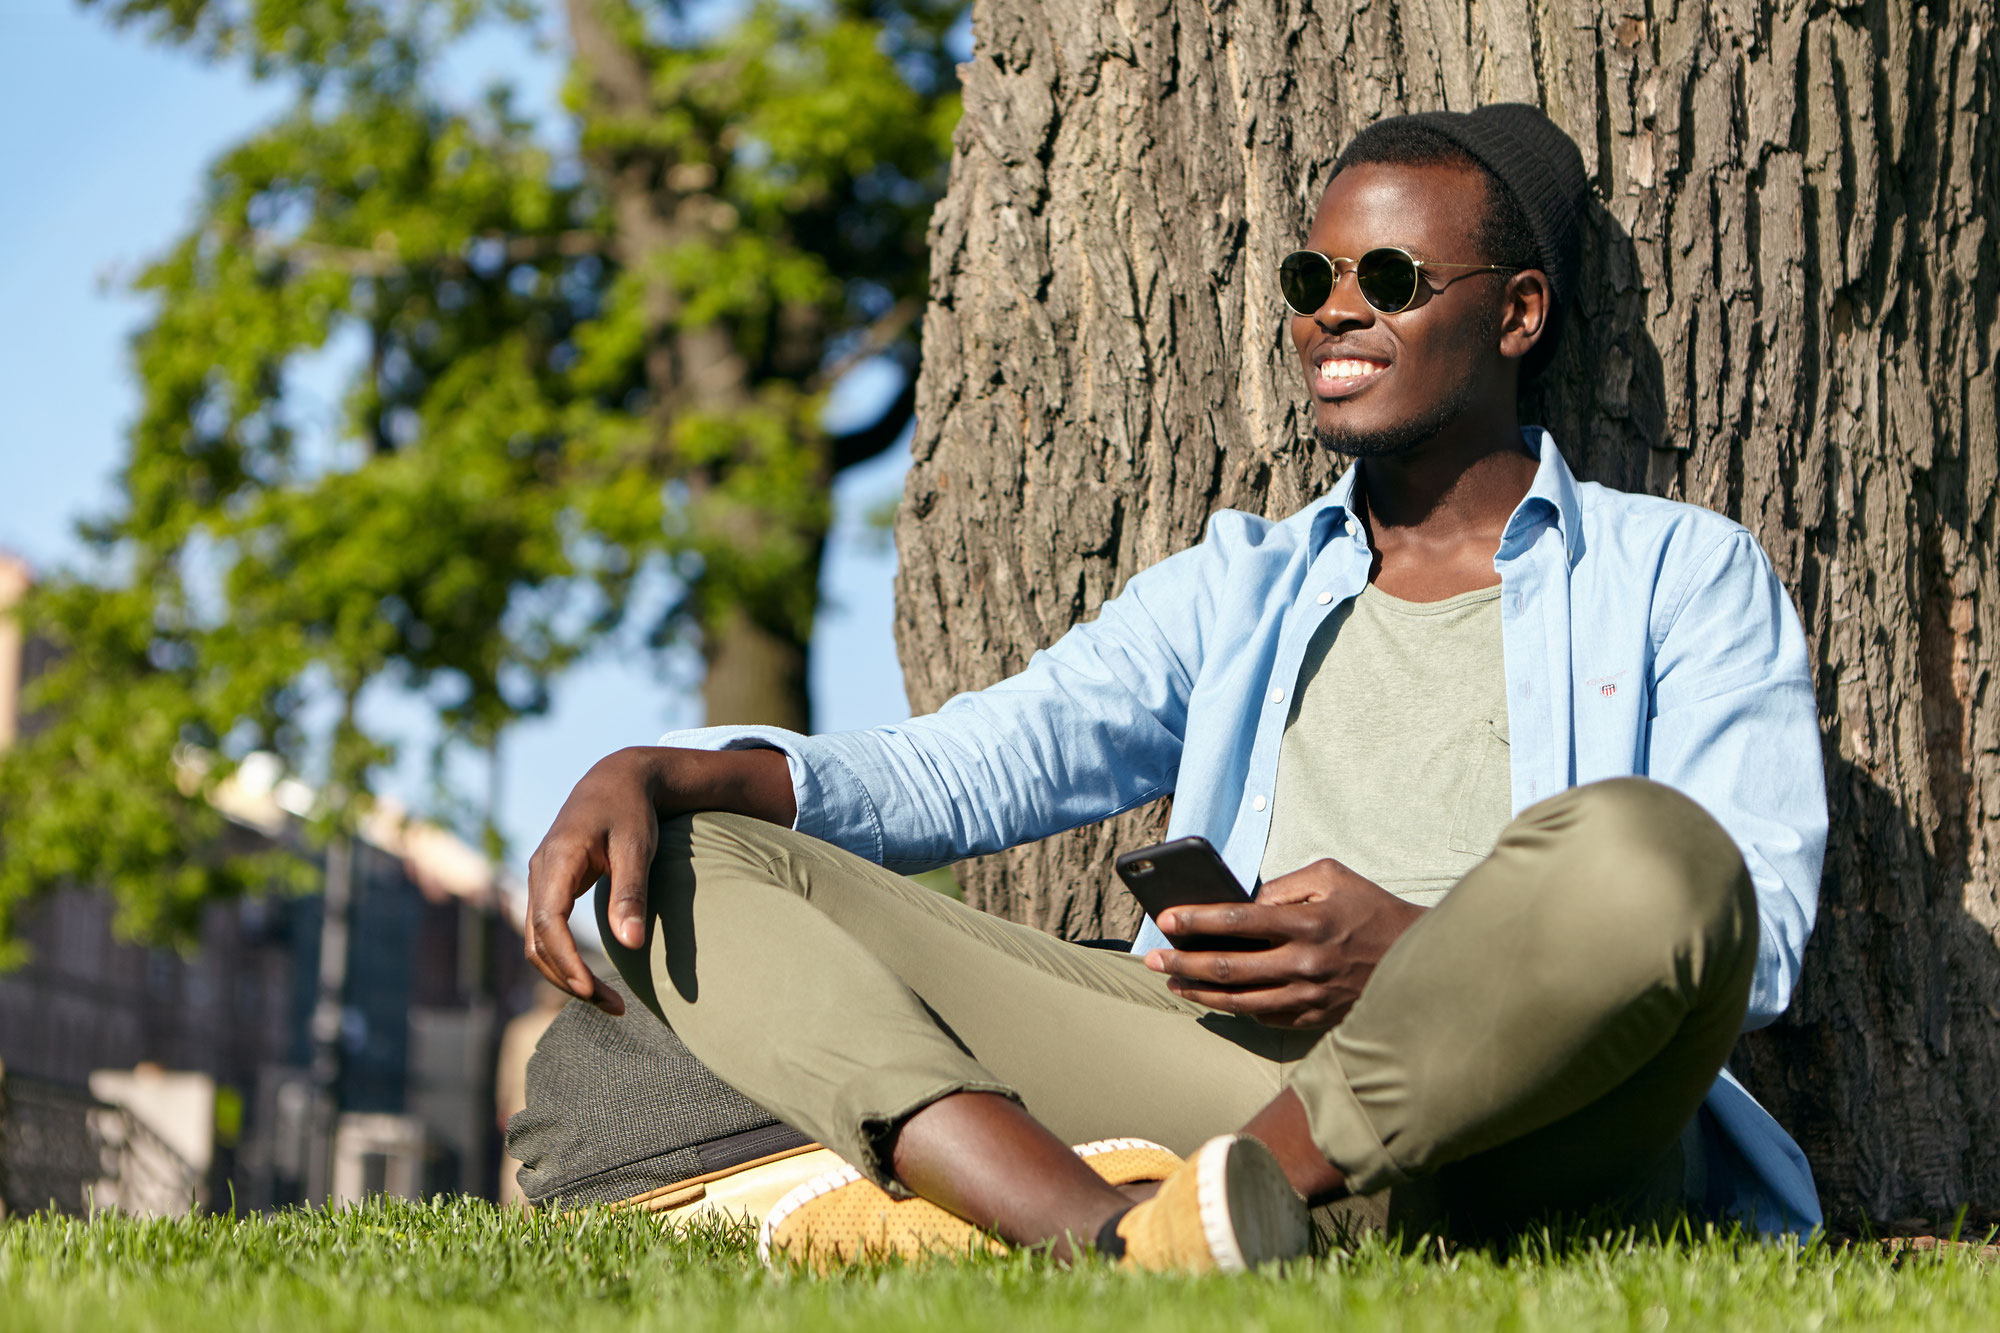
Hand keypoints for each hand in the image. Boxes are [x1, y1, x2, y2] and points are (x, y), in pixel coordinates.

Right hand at [524, 745, 795, 1014]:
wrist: (617, 779)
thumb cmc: (631, 810)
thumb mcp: (638, 847)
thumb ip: (631, 894)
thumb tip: (630, 945)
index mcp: (557, 859)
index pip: (548, 921)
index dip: (565, 961)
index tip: (590, 990)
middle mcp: (539, 871)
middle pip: (537, 941)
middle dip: (568, 978)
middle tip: (613, 1005)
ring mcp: (540, 879)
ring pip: (537, 942)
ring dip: (564, 975)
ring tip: (609, 1000)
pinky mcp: (550, 886)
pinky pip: (546, 932)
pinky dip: (563, 959)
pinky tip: (592, 978)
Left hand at [1144, 857, 1425, 1028]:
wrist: (1419, 959)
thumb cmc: (1370, 909)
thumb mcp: (1332, 877)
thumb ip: (1284, 886)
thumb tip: (1243, 903)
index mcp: (1308, 923)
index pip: (1238, 919)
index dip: (1197, 920)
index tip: (1166, 919)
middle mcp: (1306, 964)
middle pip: (1229, 966)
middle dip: (1183, 961)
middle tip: (1152, 958)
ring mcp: (1311, 997)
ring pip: (1240, 1001)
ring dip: (1200, 990)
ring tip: (1172, 980)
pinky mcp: (1317, 1018)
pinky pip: (1264, 1019)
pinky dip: (1233, 1009)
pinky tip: (1212, 997)